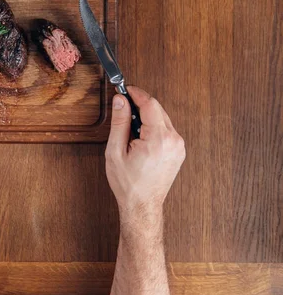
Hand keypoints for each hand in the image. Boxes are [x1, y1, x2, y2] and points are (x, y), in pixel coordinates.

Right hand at [105, 86, 185, 216]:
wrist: (142, 205)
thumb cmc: (128, 183)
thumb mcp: (115, 151)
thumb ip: (119, 123)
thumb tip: (120, 101)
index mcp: (158, 139)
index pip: (150, 104)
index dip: (137, 94)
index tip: (126, 89)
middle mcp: (173, 141)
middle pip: (158, 109)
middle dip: (140, 105)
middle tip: (123, 108)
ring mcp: (179, 146)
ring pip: (163, 119)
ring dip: (147, 117)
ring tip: (130, 130)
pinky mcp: (179, 151)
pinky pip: (167, 130)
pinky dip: (154, 127)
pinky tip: (141, 138)